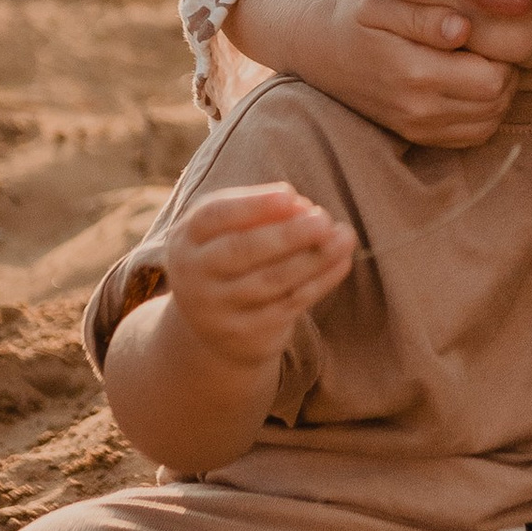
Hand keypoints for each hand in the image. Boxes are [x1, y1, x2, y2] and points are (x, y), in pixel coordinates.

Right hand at [163, 180, 355, 368]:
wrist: (211, 327)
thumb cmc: (230, 257)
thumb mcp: (230, 230)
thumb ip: (260, 213)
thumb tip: (302, 207)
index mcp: (187, 239)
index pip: (215, 216)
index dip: (252, 205)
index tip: (290, 195)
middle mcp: (194, 276)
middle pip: (241, 251)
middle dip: (286, 235)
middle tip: (324, 220)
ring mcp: (216, 310)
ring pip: (270, 281)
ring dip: (312, 259)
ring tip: (344, 237)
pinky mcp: (244, 335)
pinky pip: (287, 305)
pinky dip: (319, 282)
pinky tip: (341, 262)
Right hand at [328, 0, 516, 146]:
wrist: (323, 53)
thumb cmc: (357, 17)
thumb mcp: (381, 2)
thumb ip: (423, 14)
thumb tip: (463, 29)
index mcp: (414, 72)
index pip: (492, 78)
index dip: (503, 54)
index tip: (488, 32)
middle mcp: (418, 109)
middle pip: (497, 102)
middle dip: (505, 72)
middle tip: (489, 46)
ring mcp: (418, 127)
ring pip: (490, 121)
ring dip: (497, 94)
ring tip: (480, 63)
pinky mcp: (417, 136)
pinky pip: (473, 136)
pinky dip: (483, 113)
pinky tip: (470, 85)